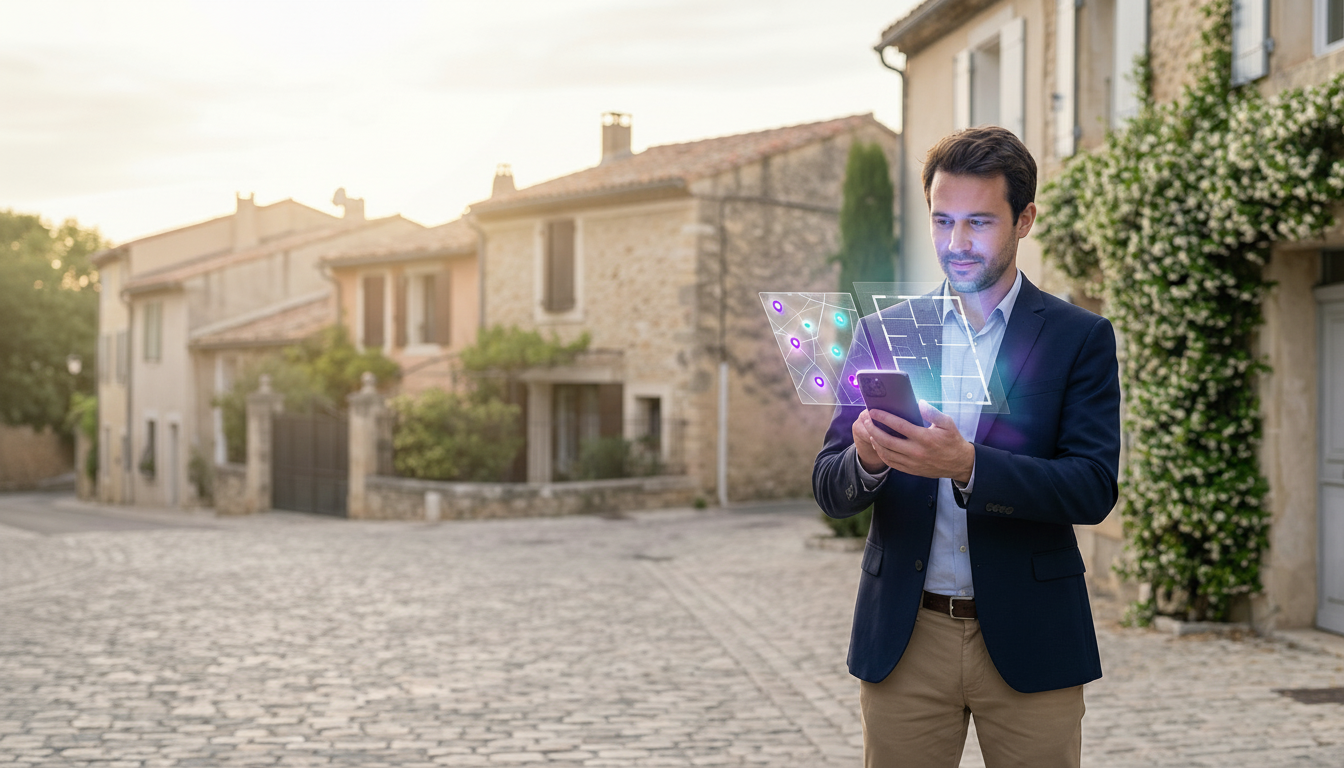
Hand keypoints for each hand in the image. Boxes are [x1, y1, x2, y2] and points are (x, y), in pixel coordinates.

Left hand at [855, 401, 974, 482]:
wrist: (959, 464)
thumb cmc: (953, 441)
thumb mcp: (948, 423)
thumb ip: (933, 412)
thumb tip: (919, 403)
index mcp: (925, 438)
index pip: (899, 426)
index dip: (884, 417)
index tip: (873, 411)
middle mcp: (916, 451)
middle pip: (887, 441)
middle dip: (873, 429)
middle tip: (865, 420)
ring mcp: (912, 463)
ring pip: (886, 453)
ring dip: (875, 442)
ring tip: (869, 430)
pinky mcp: (911, 470)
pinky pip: (891, 463)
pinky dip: (881, 454)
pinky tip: (878, 445)